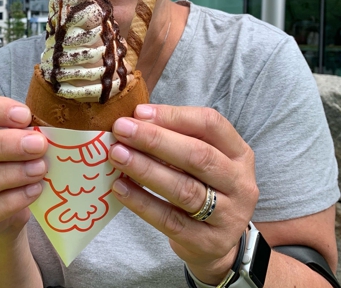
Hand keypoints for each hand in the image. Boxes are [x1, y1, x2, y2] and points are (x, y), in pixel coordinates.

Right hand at [0, 94, 47, 240]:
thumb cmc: (17, 162)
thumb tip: (48, 131)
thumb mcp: (21, 143)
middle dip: (4, 144)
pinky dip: (12, 200)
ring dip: (8, 174)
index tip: (25, 115)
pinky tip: (34, 190)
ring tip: (40, 169)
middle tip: (38, 145)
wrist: (10, 207)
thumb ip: (28, 133)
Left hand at [108, 104, 258, 284]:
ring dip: (146, 168)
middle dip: (155, 140)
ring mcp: (228, 216)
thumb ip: (177, 138)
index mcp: (239, 154)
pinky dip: (142, 202)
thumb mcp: (203, 159)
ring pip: (184, 189)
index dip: (174, 116)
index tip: (139, 113)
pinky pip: (170, 220)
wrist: (217, 242)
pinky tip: (120, 187)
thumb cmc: (203, 187)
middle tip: (121, 129)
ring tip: (117, 155)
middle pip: (198, 156)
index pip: (210, 125)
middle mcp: (240, 183)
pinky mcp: (208, 243)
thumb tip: (136, 119)